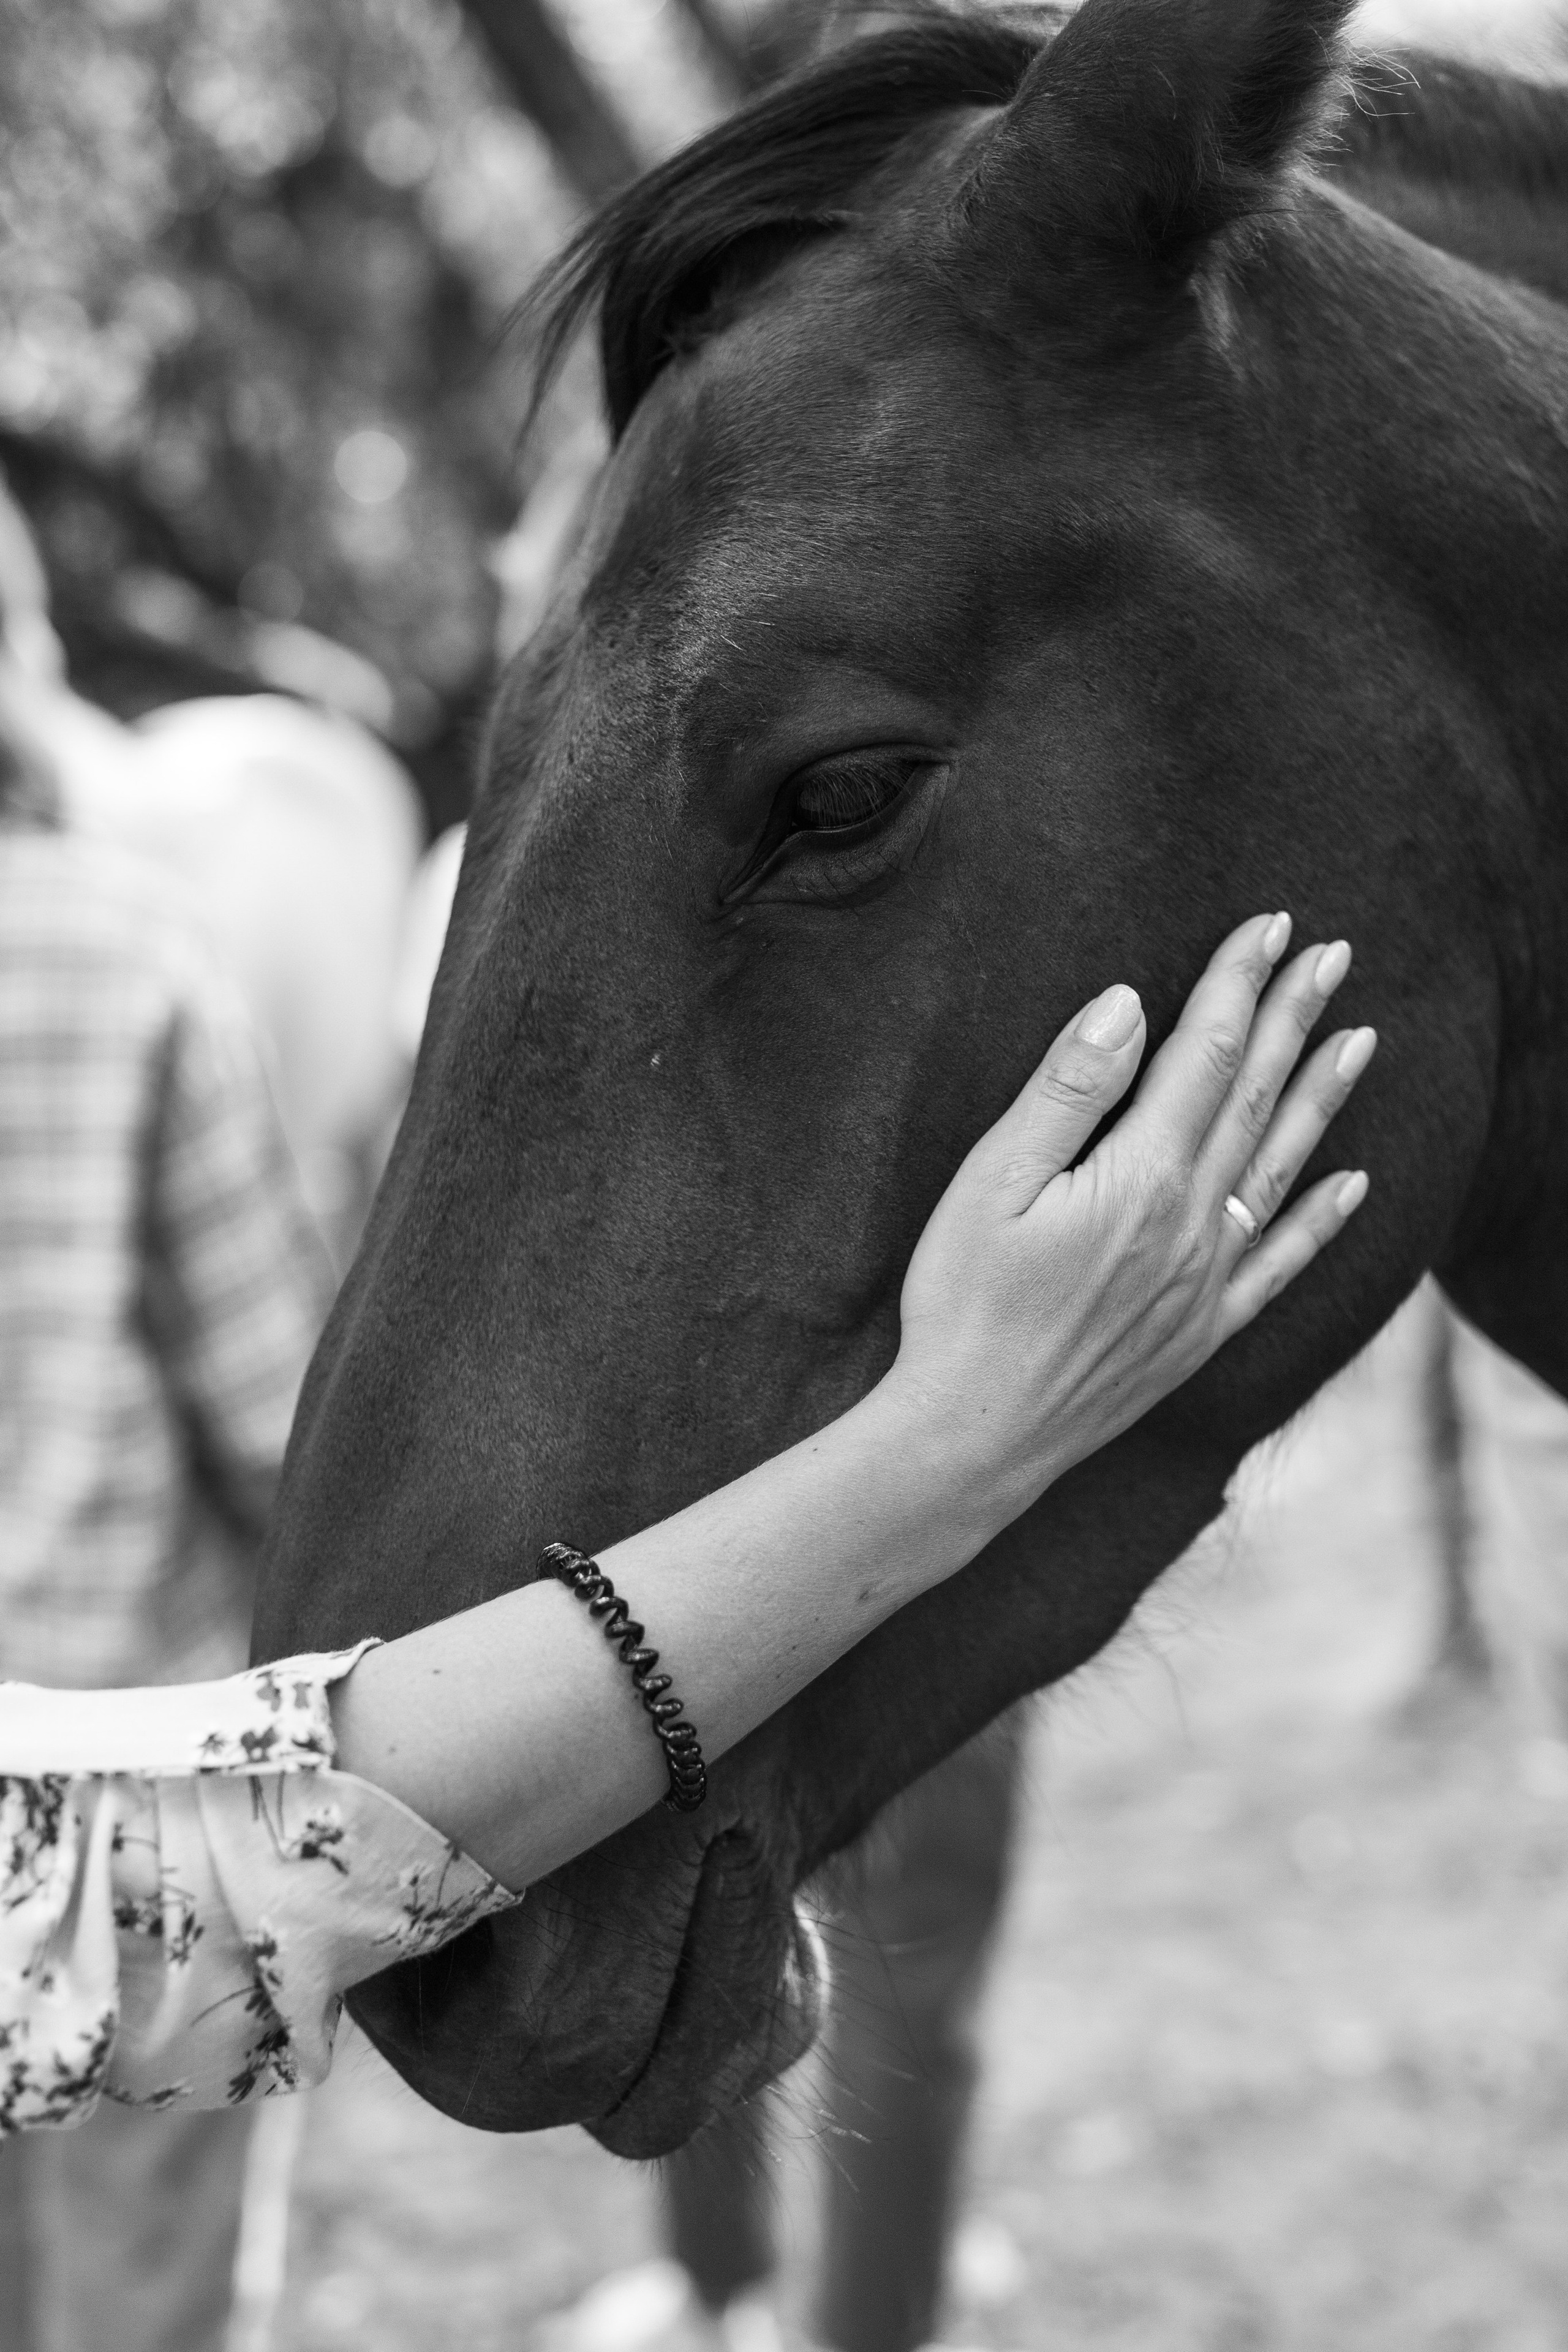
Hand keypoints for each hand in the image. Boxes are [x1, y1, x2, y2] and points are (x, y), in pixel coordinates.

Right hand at [890, 911, 1373, 1529]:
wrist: (976, 1436)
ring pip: (1281, 1167)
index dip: (1238, 982)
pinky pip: (1281, 1263)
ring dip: (1321, 1096)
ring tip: (1360, 1039)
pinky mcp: (1202, 1331)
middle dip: (1294, 1017)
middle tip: (1333, 954)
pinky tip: (1354, 1182)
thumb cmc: (963, 1303)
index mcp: (1142, 1177)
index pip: (1206, 1053)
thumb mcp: (992, 1180)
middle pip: (1256, 1097)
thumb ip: (1068, 1088)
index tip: (1272, 925)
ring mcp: (1207, 1282)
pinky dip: (1322, 1218)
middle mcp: (1192, 1225)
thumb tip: (1128, 1002)